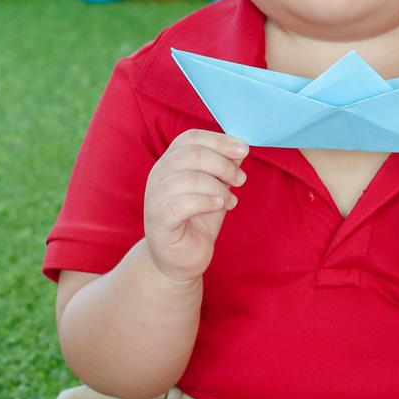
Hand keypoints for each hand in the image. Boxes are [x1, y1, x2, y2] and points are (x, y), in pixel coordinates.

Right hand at [143, 130, 246, 284]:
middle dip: (222, 164)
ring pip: (186, 178)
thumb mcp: (215, 189)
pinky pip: (180, 204)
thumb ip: (224, 168)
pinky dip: (205, 202)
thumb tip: (240, 148)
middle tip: (240, 180)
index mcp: (171, 163)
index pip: (190, 138)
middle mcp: (158, 176)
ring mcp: (154, 199)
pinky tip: (220, 206)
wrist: (181, 260)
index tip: (244, 149)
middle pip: (190, 154)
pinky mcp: (158, 222)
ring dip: (217, 187)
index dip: (219, 140)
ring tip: (231, 201)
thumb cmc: (197, 221)